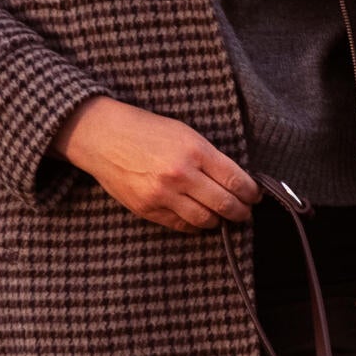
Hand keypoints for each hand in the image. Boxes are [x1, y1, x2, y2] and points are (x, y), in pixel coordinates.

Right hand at [53, 96, 259, 231]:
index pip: (236, 181)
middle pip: (226, 206)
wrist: (101, 135)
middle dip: (240, 212)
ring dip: (219, 221)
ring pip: (207, 221)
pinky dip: (195, 224)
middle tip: (244, 212)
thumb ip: (209, 157)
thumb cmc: (144, 129)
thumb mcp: (182, 132)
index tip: (254, 197)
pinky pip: (183, 226)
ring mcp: (164, 195)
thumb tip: (237, 182)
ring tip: (222, 216)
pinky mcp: (150, 210)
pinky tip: (198, 217)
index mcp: (194, 150)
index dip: (250, 193)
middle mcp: (181, 175)